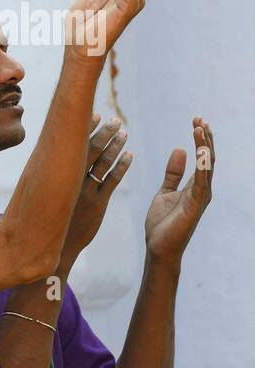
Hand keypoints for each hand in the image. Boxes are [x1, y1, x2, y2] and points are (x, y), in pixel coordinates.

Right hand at [58, 113, 132, 272]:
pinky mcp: (98, 205)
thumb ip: (53, 178)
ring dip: (115, 146)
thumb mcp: (44, 196)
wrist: (52, 248)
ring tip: (124, 133)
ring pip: (103, 163)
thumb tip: (55, 160)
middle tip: (116, 120)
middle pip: (89, 150)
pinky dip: (122, 166)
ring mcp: (85, 192)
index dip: (84, 130)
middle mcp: (70, 181)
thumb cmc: (46, 221)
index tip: (94, 115)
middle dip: (104, 133)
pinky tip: (130, 155)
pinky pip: (112, 181)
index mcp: (57, 176)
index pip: (72, 146)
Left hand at [145, 118, 214, 267]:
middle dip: (205, 138)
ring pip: (207, 167)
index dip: (201, 139)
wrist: (158, 248)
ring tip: (200, 128)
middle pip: (208, 158)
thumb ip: (173, 173)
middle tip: (199, 119)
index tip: (196, 120)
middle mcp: (203, 190)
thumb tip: (180, 149)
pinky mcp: (195, 206)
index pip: (202, 157)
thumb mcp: (164, 191)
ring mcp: (201, 198)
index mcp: (195, 186)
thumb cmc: (162, 223)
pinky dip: (202, 166)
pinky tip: (201, 151)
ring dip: (204, 147)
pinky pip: (201, 182)